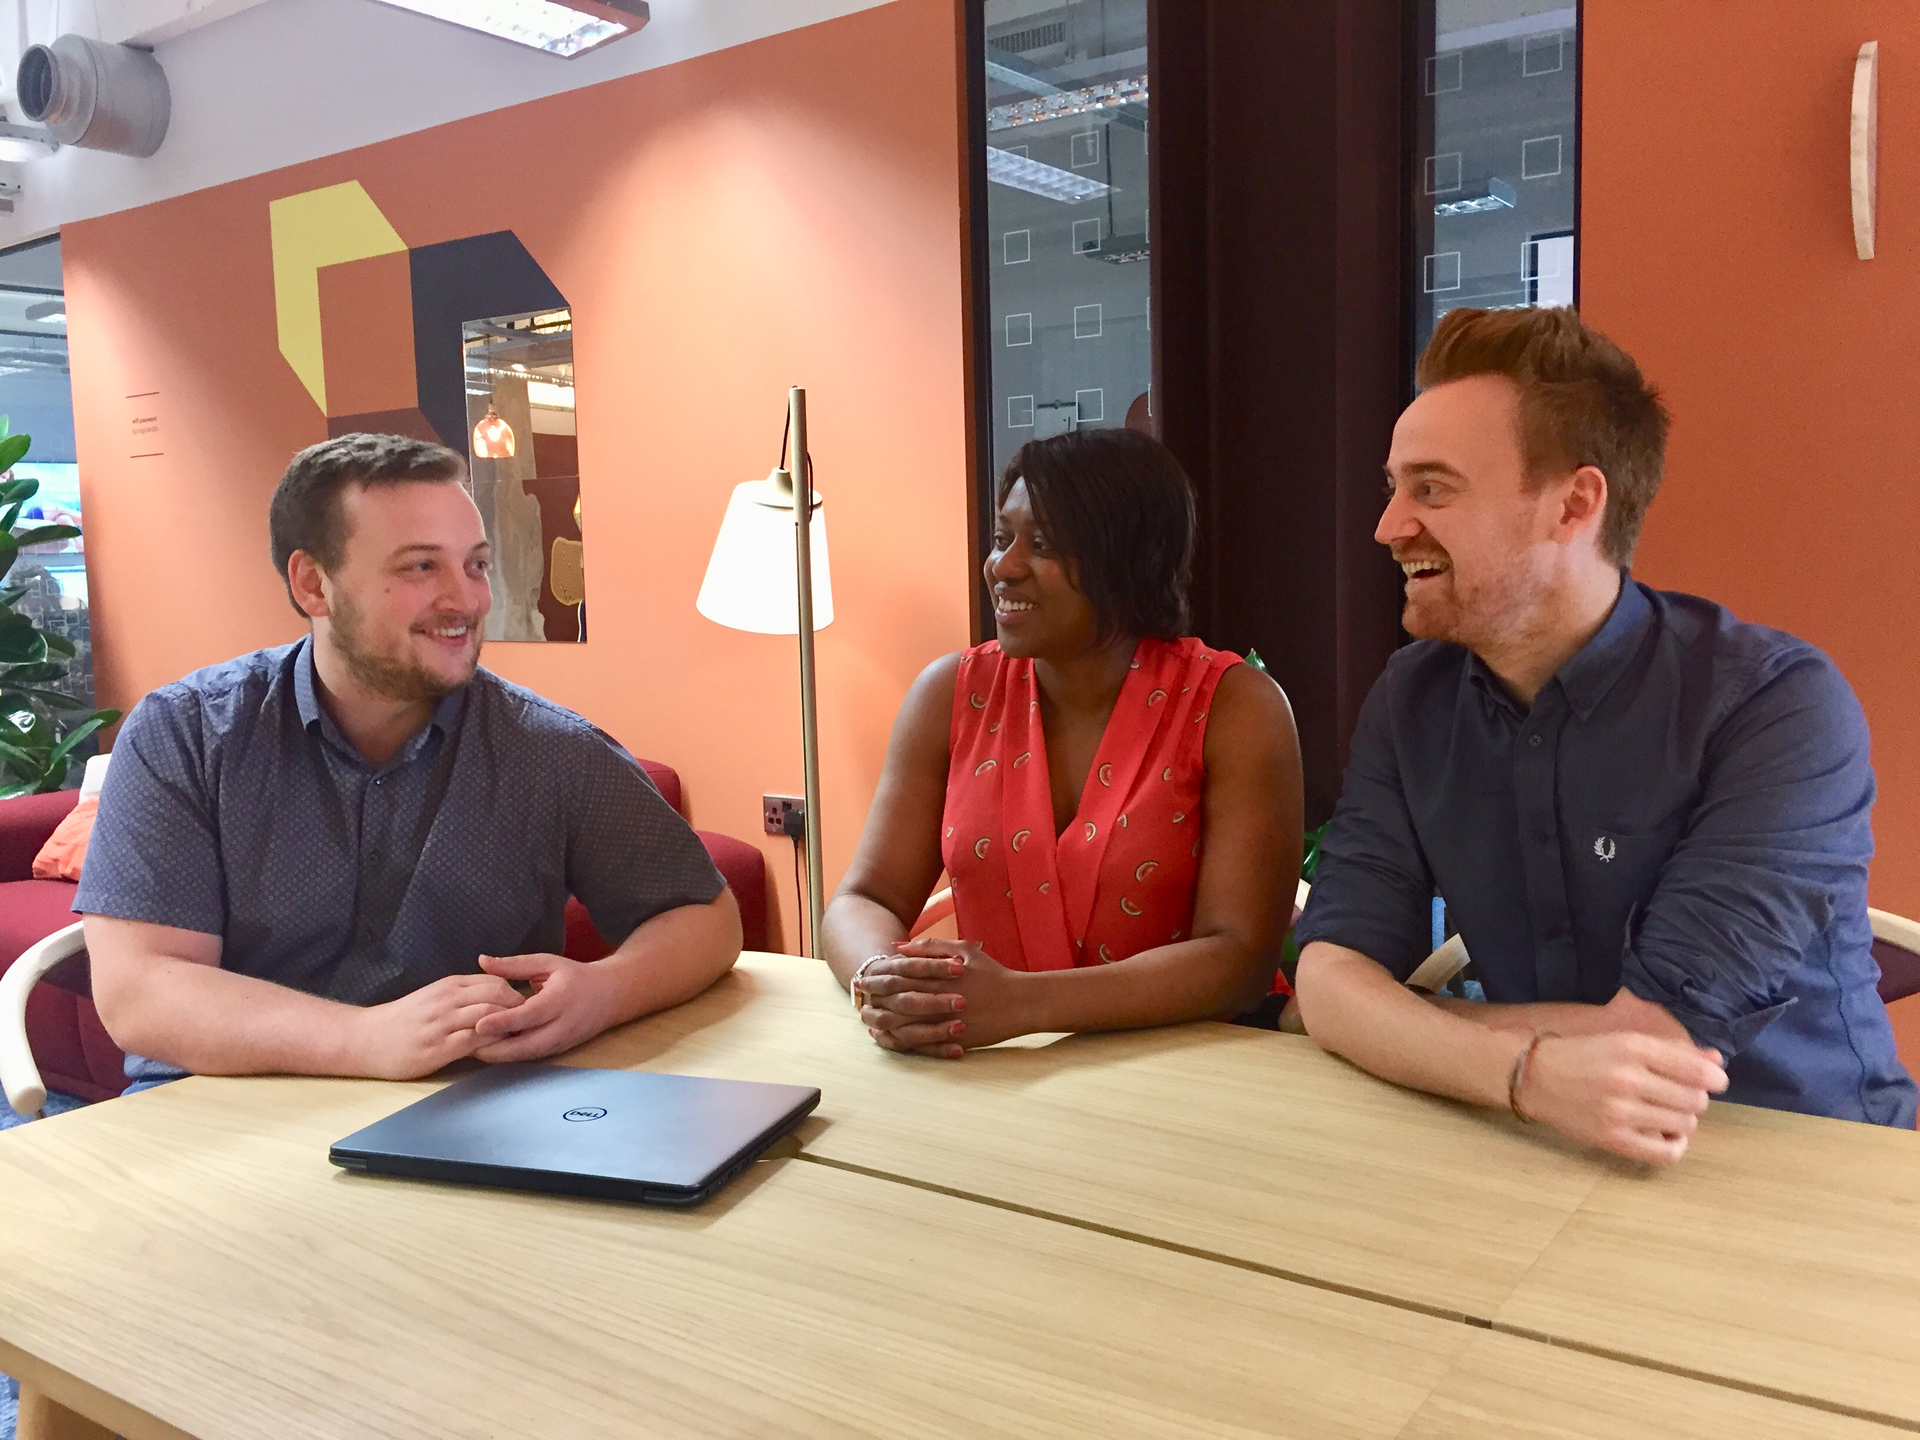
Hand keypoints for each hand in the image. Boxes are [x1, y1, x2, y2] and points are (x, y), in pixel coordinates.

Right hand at [348, 973, 525, 1079]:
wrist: (367, 1038)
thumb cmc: (402, 1020)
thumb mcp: (433, 997)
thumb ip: (461, 995)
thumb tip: (494, 998)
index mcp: (449, 985)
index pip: (494, 981)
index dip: (514, 993)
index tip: (524, 1007)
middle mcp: (448, 1000)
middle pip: (498, 994)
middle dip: (519, 1008)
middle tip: (528, 1022)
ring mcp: (443, 1023)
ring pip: (490, 1015)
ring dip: (509, 1026)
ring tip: (517, 1036)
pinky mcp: (439, 1047)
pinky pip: (475, 1040)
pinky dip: (492, 1043)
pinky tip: (498, 1049)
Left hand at [466, 953, 620, 1062]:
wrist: (611, 996)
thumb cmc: (575, 976)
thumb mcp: (547, 963)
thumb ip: (514, 965)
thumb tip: (482, 961)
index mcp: (559, 1000)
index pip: (529, 1015)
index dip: (503, 1022)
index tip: (478, 1025)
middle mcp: (562, 1026)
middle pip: (526, 1046)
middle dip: (496, 1050)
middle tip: (466, 1046)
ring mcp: (561, 1042)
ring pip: (527, 1055)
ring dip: (501, 1056)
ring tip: (472, 1051)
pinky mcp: (558, 1051)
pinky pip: (531, 1056)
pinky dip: (511, 1056)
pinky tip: (491, 1051)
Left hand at [858, 939, 1036, 1058]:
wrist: (1020, 1002)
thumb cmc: (992, 973)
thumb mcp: (964, 951)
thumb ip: (931, 946)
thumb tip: (898, 946)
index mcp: (938, 976)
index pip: (899, 978)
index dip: (878, 978)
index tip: (863, 978)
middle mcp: (938, 999)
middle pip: (896, 1001)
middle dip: (874, 1000)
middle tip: (859, 999)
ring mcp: (945, 1022)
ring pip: (903, 1025)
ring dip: (882, 1022)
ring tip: (866, 1019)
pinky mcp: (952, 1040)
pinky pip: (919, 1043)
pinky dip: (900, 1041)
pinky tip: (888, 1037)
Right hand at [1518, 1031, 1728, 1164]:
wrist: (1535, 1077)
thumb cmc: (1583, 1055)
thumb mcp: (1624, 1041)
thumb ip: (1671, 1051)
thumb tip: (1717, 1061)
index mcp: (1632, 1048)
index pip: (1695, 1069)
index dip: (1715, 1078)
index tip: (1714, 1081)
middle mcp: (1628, 1079)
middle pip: (1694, 1099)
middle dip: (1695, 1098)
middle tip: (1678, 1095)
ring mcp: (1620, 1112)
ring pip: (1684, 1124)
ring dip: (1683, 1120)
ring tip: (1666, 1112)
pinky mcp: (1613, 1139)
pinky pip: (1666, 1153)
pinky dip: (1675, 1145)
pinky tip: (1666, 1135)